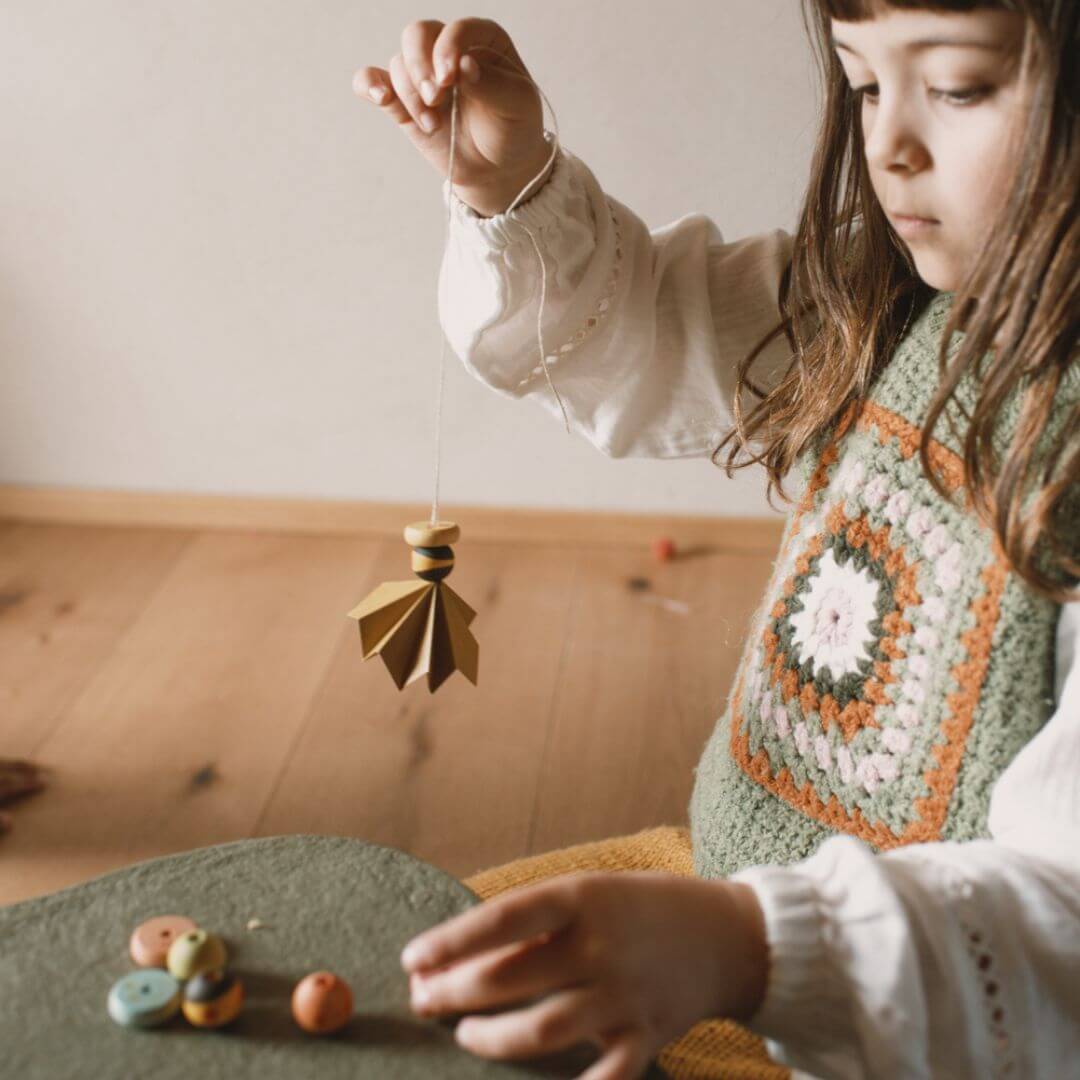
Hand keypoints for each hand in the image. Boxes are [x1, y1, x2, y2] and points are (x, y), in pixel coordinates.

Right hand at [353, 18, 553, 215]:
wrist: (500, 167)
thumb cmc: (514, 129)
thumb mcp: (517, 106)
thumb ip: (493, 84)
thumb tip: (463, 65)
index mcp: (482, 40)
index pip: (455, 29)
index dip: (447, 48)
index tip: (451, 78)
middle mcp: (447, 50)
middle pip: (417, 35)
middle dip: (421, 66)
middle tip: (436, 98)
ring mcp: (423, 75)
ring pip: (399, 64)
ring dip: (411, 95)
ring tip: (432, 124)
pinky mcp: (403, 102)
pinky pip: (372, 81)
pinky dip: (369, 85)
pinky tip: (381, 97)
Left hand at [400, 869, 767, 1079]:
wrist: (723, 935)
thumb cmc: (637, 909)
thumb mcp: (589, 893)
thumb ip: (534, 922)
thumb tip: (458, 952)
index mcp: (582, 898)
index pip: (503, 918)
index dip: (451, 941)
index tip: (412, 959)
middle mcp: (601, 945)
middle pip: (509, 978)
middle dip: (454, 993)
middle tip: (423, 1000)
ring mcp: (624, 995)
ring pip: (539, 1031)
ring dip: (490, 1038)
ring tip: (465, 1035)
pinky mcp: (646, 1037)